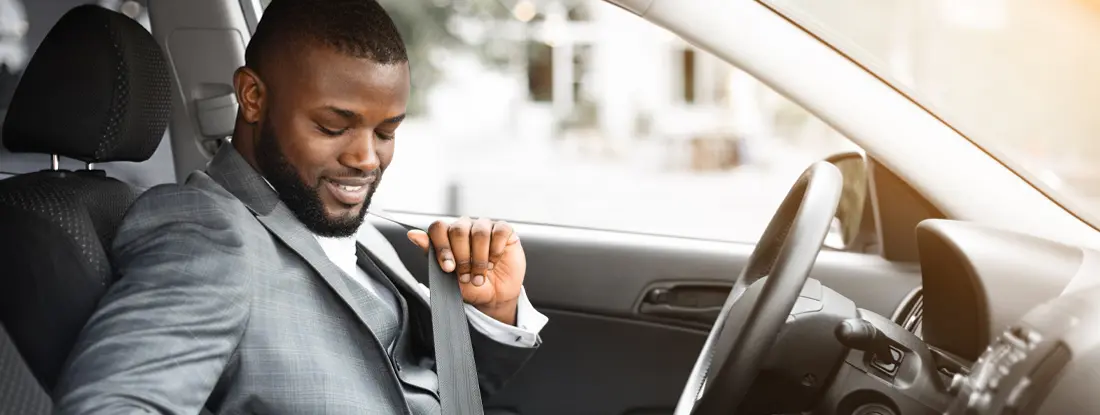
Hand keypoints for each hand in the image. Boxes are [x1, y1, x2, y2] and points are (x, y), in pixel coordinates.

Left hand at [407, 217, 524, 324]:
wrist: (494, 297)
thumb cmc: (469, 285)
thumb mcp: (447, 276)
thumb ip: (430, 254)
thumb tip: (412, 234)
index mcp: (448, 235)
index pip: (438, 227)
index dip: (442, 247)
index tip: (448, 268)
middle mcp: (465, 227)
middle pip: (458, 230)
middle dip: (462, 257)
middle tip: (466, 276)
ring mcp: (485, 227)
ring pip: (480, 232)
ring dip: (480, 258)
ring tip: (481, 274)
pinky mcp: (504, 230)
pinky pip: (500, 232)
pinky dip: (496, 250)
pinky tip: (494, 262)